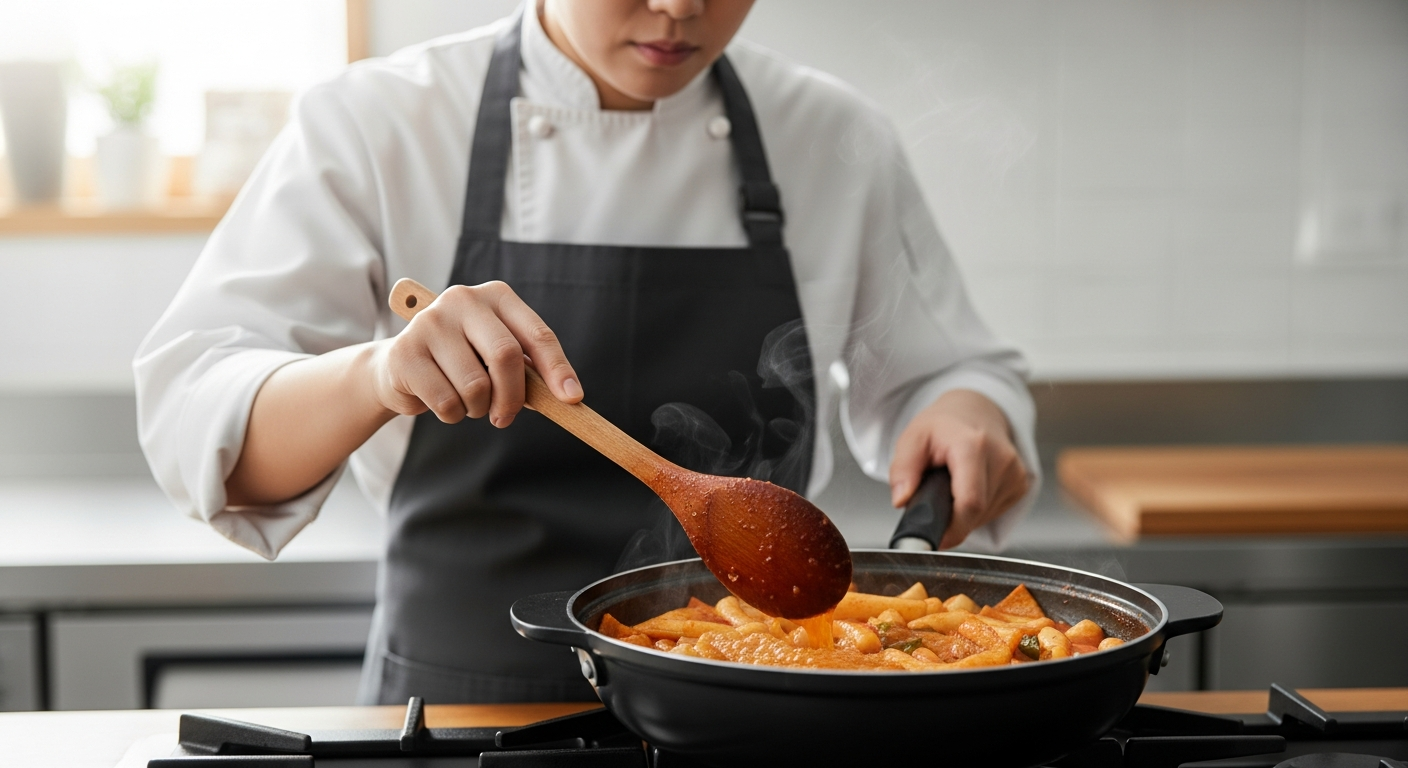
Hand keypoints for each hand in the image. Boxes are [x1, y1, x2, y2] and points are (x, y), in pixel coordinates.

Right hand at [369, 281, 582, 426]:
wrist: (400, 365)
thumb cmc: (462, 362)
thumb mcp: (496, 357)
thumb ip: (528, 371)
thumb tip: (567, 397)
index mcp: (496, 297)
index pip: (536, 334)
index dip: (557, 368)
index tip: (571, 398)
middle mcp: (463, 300)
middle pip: (506, 355)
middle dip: (513, 396)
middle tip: (506, 417)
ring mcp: (430, 323)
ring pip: (475, 385)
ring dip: (478, 409)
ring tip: (468, 402)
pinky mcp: (405, 352)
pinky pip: (447, 402)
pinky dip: (453, 415)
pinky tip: (443, 402)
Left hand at [888, 389, 1028, 548]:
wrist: (975, 410)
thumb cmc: (943, 426)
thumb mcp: (912, 438)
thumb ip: (903, 469)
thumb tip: (902, 500)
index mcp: (973, 446)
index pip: (970, 502)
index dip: (952, 528)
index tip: (935, 537)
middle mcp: (1001, 459)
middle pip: (976, 514)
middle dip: (952, 520)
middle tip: (935, 503)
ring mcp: (1015, 472)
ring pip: (986, 516)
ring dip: (964, 515)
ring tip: (952, 489)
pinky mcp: (1021, 483)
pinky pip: (996, 512)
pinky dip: (978, 510)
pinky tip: (969, 489)